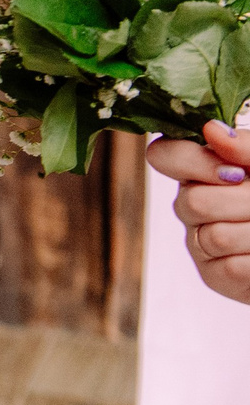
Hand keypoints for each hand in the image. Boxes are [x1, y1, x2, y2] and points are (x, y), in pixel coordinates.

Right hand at [148, 122, 249, 304]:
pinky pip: (230, 267)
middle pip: (194, 202)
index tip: (237, 173)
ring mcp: (199, 240)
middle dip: (245, 204)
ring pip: (215, 237)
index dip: (192, 163)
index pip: (163, 155)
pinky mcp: (213, 274)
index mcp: (201, 168)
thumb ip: (245, 146)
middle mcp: (191, 202)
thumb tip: (212, 130)